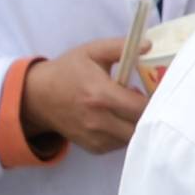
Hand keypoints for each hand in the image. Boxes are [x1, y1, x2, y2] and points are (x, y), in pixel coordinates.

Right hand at [23, 39, 152, 158]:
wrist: (38, 97)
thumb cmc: (68, 71)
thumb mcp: (91, 51)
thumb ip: (120, 47)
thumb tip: (148, 46)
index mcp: (100, 95)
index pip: (141, 107)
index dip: (154, 100)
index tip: (155, 91)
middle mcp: (98, 121)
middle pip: (140, 126)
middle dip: (148, 114)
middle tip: (144, 100)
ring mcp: (95, 137)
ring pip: (132, 138)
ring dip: (136, 125)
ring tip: (128, 108)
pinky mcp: (93, 148)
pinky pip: (119, 145)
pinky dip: (124, 133)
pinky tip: (118, 118)